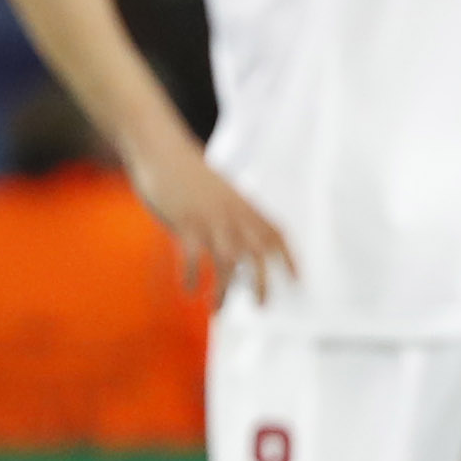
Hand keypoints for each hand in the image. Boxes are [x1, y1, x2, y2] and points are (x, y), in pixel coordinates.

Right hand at [126, 135, 296, 306]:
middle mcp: (232, 213)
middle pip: (257, 252)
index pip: (276, 234)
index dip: (290, 258)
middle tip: (261, 305)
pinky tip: (187, 290)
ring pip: (226, 261)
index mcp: (243, 205)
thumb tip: (240, 243)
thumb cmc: (189, 175)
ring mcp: (209, 218)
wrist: (163, 151)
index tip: (298, 282)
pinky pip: (193, 256)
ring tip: (218, 309)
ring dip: (223, 289)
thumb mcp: (220, 192)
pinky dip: (191, 276)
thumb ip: (233, 214)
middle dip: (262, 282)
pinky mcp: (185, 222)